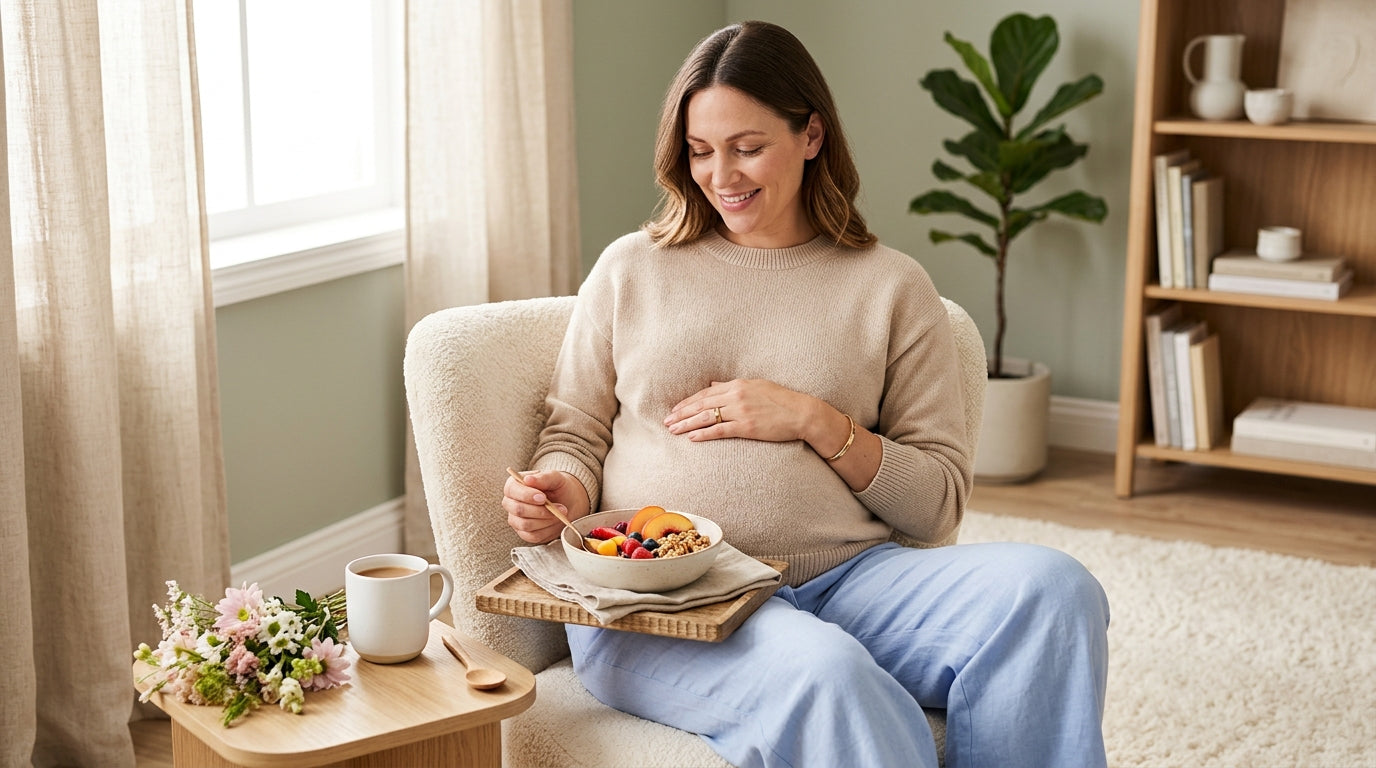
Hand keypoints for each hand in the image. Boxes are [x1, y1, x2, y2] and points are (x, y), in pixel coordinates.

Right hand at [502, 470, 588, 543]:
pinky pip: (532, 536)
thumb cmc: (558, 487)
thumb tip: (528, 479)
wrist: (569, 501)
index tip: (543, 497)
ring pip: (525, 524)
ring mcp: (515, 520)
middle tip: (558, 507)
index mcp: (513, 485)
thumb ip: (542, 478)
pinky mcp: (524, 533)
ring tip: (560, 512)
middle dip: (540, 510)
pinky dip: (547, 529)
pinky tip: (555, 520)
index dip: (526, 495)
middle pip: (518, 510)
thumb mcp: (555, 478)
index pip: (512, 490)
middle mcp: (510, 503)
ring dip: (546, 519)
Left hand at [664, 378, 817, 443]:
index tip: (675, 408)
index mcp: (738, 384)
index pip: (706, 392)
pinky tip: (692, 438)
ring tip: (673, 430)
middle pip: (701, 404)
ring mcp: (741, 411)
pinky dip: (703, 434)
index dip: (688, 401)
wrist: (802, 413)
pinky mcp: (747, 427)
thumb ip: (733, 386)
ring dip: (687, 424)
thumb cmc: (782, 400)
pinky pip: (720, 430)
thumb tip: (713, 384)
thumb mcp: (757, 386)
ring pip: (706, 417)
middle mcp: (736, 395)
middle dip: (681, 413)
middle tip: (666, 421)